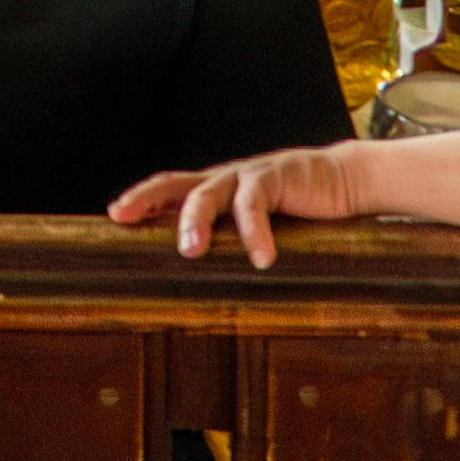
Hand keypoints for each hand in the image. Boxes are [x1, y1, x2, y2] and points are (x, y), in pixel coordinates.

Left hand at [113, 142, 360, 261]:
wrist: (345, 181)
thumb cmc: (298, 211)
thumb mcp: (260, 226)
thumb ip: (235, 243)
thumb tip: (207, 285)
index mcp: (216, 190)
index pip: (169, 189)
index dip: (142, 199)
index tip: (114, 215)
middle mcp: (224, 178)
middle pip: (175, 183)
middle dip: (146, 199)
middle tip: (125, 216)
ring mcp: (248, 175)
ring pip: (209, 192)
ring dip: (195, 220)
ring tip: (191, 250)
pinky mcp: (276, 176)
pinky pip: (256, 204)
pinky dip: (256, 232)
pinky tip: (262, 258)